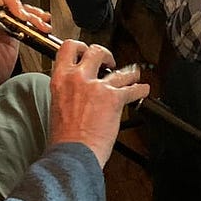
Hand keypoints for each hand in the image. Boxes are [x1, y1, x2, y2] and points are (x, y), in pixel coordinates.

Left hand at [0, 0, 49, 99]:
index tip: (1, 2)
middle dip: (14, 0)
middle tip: (21, 16)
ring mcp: (2, 20)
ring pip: (16, 2)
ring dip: (29, 11)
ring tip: (37, 24)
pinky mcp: (14, 27)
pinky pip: (26, 16)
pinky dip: (36, 18)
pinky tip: (42, 22)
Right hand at [48, 40, 148, 169]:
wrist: (72, 154)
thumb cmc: (64, 138)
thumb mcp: (57, 105)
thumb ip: (67, 91)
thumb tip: (76, 89)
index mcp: (60, 79)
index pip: (68, 48)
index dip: (80, 46)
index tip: (86, 51)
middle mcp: (78, 78)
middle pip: (96, 51)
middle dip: (106, 54)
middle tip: (109, 61)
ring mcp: (97, 87)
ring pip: (119, 71)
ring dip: (129, 73)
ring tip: (133, 74)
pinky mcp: (114, 99)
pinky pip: (132, 89)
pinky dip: (140, 89)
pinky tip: (143, 89)